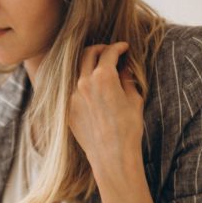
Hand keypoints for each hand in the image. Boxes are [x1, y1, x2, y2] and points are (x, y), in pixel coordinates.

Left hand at [68, 42, 144, 181]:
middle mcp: (84, 83)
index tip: (124, 47)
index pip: (109, 52)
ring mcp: (72, 95)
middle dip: (100, 49)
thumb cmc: (128, 129)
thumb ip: (127, 79)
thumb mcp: (134, 100)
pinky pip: (72, 88)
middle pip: (88, 54)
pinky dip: (82, 82)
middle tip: (110, 51)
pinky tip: (91, 87)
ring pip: (77, 69)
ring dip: (88, 64)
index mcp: (103, 77)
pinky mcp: (67, 108)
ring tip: (99, 67)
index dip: (118, 47)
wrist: (112, 155)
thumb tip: (124, 67)